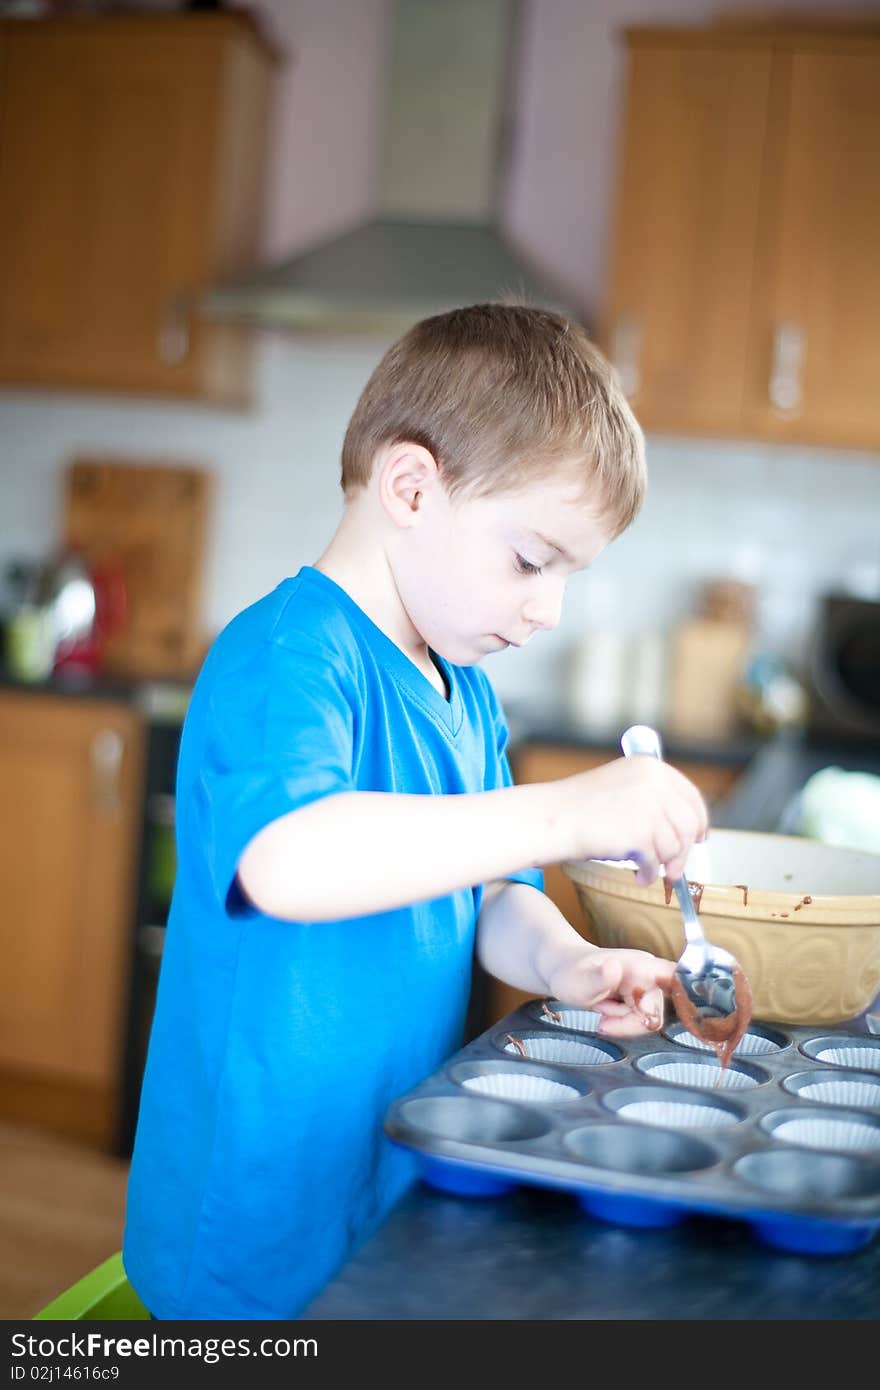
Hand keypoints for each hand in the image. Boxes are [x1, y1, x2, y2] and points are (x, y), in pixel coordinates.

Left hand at [546, 942, 676, 1038]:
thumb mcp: (577, 980)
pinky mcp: (642, 1001)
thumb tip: (614, 969)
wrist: (564, 972)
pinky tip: (608, 1014)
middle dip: (630, 1022)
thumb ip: (597, 979)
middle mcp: (650, 976)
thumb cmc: (571, 973)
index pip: (677, 979)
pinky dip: (623, 1023)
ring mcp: (647, 989)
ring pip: (649, 1020)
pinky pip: (641, 1021)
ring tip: (602, 1010)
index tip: (667, 1014)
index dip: (685, 997)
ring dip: (624, 1023)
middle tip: (603, 1020)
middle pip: (658, 1013)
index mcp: (640, 965)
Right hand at [557, 755, 707, 882]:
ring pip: (675, 846)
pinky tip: (638, 875)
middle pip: (689, 824)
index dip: (699, 821)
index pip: (691, 796)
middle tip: (674, 870)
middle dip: (684, 852)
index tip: (699, 838)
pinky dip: (648, 874)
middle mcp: (654, 783)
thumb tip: (684, 830)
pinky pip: (656, 862)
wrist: (553, 817)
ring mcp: (649, 807)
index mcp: (651, 767)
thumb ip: (652, 798)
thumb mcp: (621, 786)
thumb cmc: (579, 807)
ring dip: (663, 864)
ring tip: (647, 870)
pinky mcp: (641, 833)